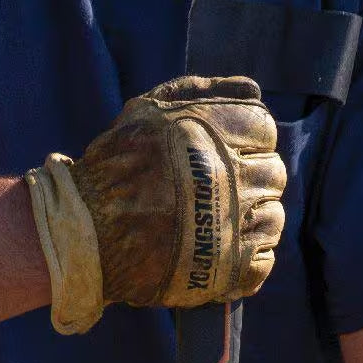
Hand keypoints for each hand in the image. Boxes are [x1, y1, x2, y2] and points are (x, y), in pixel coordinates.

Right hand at [26, 75, 286, 333]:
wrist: (88, 233)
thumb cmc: (116, 168)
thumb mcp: (149, 110)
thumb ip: (202, 93)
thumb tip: (255, 92)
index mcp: (216, 134)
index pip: (264, 130)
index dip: (245, 142)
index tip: (222, 156)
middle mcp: (232, 177)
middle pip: (272, 174)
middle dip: (249, 180)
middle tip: (214, 194)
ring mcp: (234, 226)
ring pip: (273, 217)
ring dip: (252, 219)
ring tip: (217, 224)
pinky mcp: (230, 270)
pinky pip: (264, 260)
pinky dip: (249, 257)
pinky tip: (222, 251)